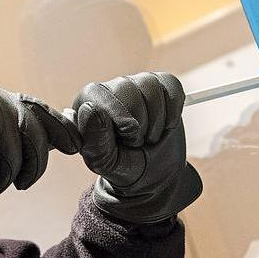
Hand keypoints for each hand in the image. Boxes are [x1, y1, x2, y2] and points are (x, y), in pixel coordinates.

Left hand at [72, 72, 201, 223]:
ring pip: (149, 85)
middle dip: (138, 124)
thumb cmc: (122, 165)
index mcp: (86, 105)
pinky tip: (165, 124)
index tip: (127, 138)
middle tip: (136, 142)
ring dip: (156, 120)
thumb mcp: (105, 162)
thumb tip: (91, 108)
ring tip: (149, 135)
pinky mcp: (159, 84)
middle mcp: (108, 90)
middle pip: (127, 89)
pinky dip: (172, 111)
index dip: (118, 118)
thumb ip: (94, 139)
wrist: (154, 173)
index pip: (98, 97)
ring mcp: (133, 84)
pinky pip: (171, 87)